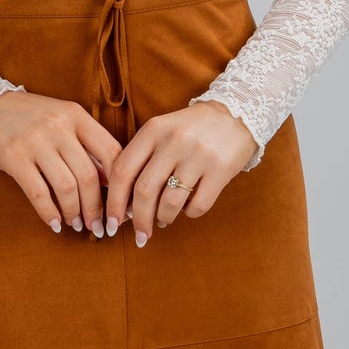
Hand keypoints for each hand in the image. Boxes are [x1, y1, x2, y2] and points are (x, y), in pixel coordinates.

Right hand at [0, 91, 122, 234]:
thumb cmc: (26, 116)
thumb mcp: (60, 118)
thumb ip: (83, 143)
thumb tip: (109, 180)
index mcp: (76, 115)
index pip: (111, 151)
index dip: (121, 183)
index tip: (121, 203)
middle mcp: (58, 126)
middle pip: (89, 176)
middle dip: (97, 207)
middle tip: (99, 225)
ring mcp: (35, 141)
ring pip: (66, 187)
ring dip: (75, 212)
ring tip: (76, 225)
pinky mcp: (13, 157)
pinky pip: (38, 193)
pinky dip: (49, 213)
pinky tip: (55, 224)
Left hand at [104, 100, 256, 243]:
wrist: (237, 113)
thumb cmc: (191, 129)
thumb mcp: (161, 132)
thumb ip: (140, 160)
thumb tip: (123, 206)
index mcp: (153, 130)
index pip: (123, 171)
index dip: (114, 202)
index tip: (111, 222)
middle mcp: (174, 141)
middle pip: (144, 191)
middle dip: (138, 220)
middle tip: (140, 235)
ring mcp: (198, 155)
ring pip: (170, 203)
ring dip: (163, 219)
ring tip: (163, 220)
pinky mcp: (220, 169)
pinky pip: (198, 205)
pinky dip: (189, 214)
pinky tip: (187, 209)